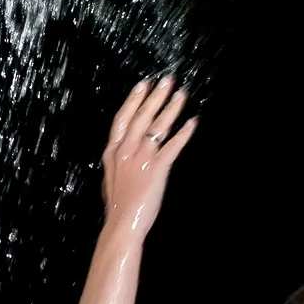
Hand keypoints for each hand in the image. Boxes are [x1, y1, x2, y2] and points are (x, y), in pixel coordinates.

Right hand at [101, 76, 197, 239]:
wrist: (122, 223)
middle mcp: (125, 150)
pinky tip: (192, 122)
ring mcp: (140, 158)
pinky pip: (172, 146)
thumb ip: (118, 161)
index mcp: (112, 152)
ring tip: (181, 94)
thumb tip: (122, 154)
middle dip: (155, 96)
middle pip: (141, 116)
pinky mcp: (156, 168)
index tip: (143, 84)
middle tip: (167, 80)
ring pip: (157, 126)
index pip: (123, 118)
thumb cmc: (118, 205)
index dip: (134, 100)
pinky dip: (184, 133)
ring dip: (171, 108)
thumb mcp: (111, 178)